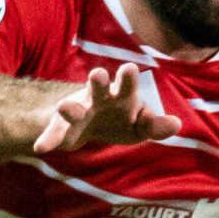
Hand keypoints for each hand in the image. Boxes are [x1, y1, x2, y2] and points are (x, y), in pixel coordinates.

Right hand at [33, 64, 181, 155]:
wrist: (88, 125)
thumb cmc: (120, 119)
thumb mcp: (140, 125)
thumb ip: (156, 126)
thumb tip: (177, 125)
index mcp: (120, 94)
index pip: (126, 85)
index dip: (126, 79)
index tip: (128, 69)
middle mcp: (98, 98)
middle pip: (98, 87)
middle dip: (98, 81)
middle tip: (98, 75)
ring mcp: (79, 111)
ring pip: (73, 108)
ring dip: (70, 107)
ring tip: (64, 108)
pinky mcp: (63, 128)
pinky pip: (55, 134)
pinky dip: (49, 140)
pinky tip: (41, 148)